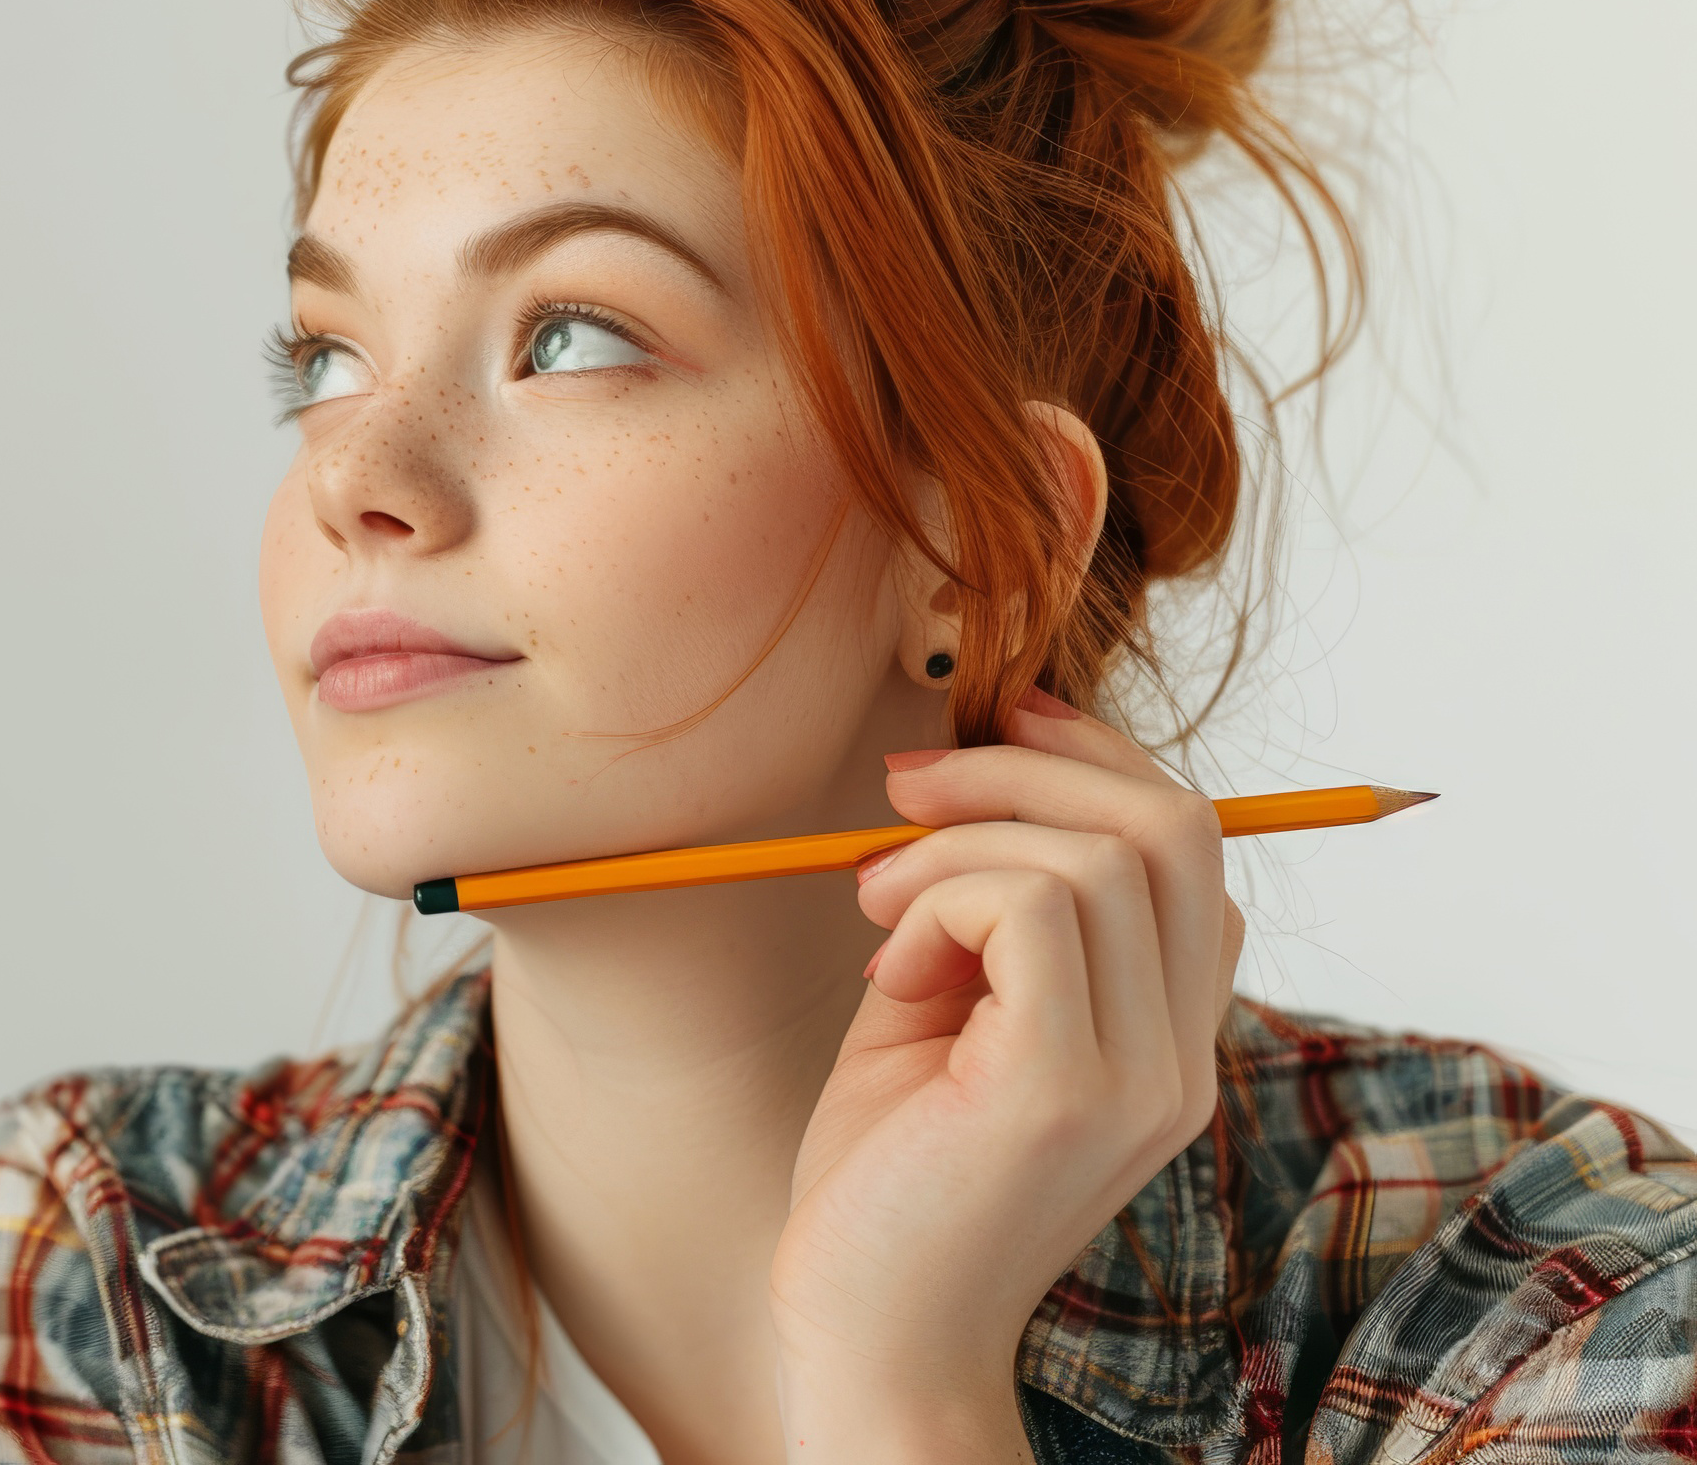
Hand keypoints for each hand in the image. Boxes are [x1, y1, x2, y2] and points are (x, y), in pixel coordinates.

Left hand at [766, 693, 1244, 1461]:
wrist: (864, 1337)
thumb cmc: (885, 1177)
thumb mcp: (941, 1011)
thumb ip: (983, 909)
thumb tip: (963, 775)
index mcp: (1167, 1036)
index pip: (1193, 848)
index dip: (1098, 759)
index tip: (994, 722)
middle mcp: (1181, 1056)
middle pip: (1172, 824)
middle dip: (1029, 765)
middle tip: (906, 785)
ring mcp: (1139, 1077)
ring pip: (1101, 853)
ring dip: (962, 843)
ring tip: (878, 909)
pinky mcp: (1065, 1088)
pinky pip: (1034, 907)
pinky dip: (943, 900)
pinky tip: (889, 965)